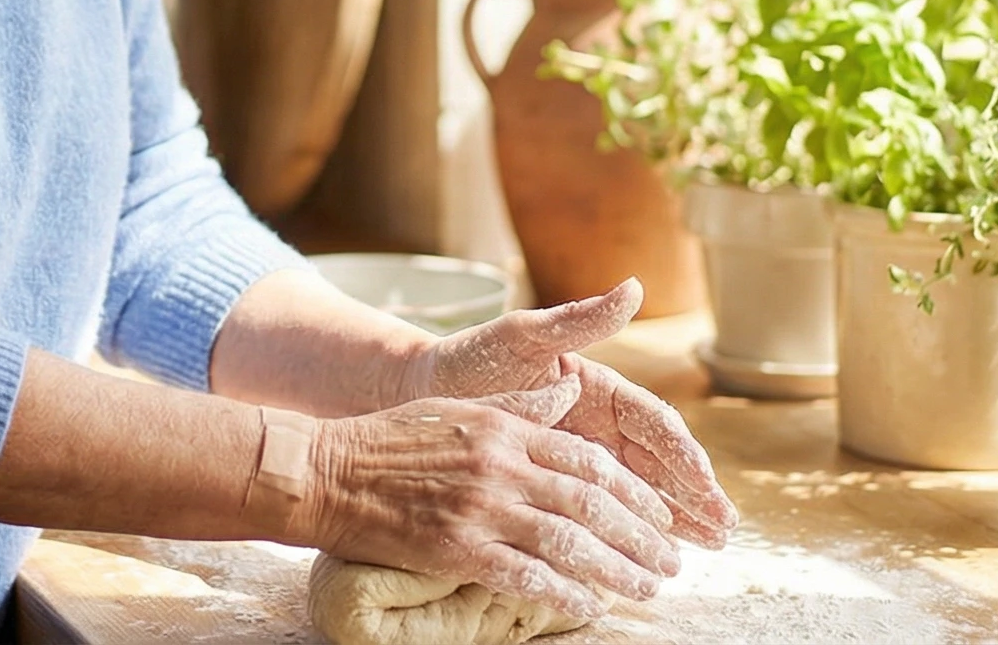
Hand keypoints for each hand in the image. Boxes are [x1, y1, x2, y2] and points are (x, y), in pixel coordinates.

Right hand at [299, 379, 680, 622]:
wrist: (327, 472)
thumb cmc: (390, 439)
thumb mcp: (460, 409)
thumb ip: (522, 406)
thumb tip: (569, 390)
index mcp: (506, 430)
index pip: (590, 460)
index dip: (634, 492)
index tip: (661, 516)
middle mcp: (502, 467)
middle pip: (592, 504)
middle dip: (641, 536)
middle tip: (670, 562)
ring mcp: (481, 509)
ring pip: (570, 542)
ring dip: (617, 569)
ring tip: (646, 588)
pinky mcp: (458, 548)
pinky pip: (526, 576)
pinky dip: (564, 593)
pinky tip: (589, 606)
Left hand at [409, 279, 738, 546]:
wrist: (422, 390)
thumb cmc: (471, 357)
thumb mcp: (522, 335)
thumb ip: (577, 319)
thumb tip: (633, 288)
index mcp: (597, 387)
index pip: (653, 422)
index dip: (682, 453)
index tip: (704, 481)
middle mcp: (598, 421)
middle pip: (657, 461)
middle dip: (693, 493)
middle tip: (724, 527)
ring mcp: (581, 452)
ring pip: (640, 487)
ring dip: (676, 513)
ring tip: (711, 545)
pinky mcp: (559, 478)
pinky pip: (603, 504)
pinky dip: (633, 524)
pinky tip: (659, 547)